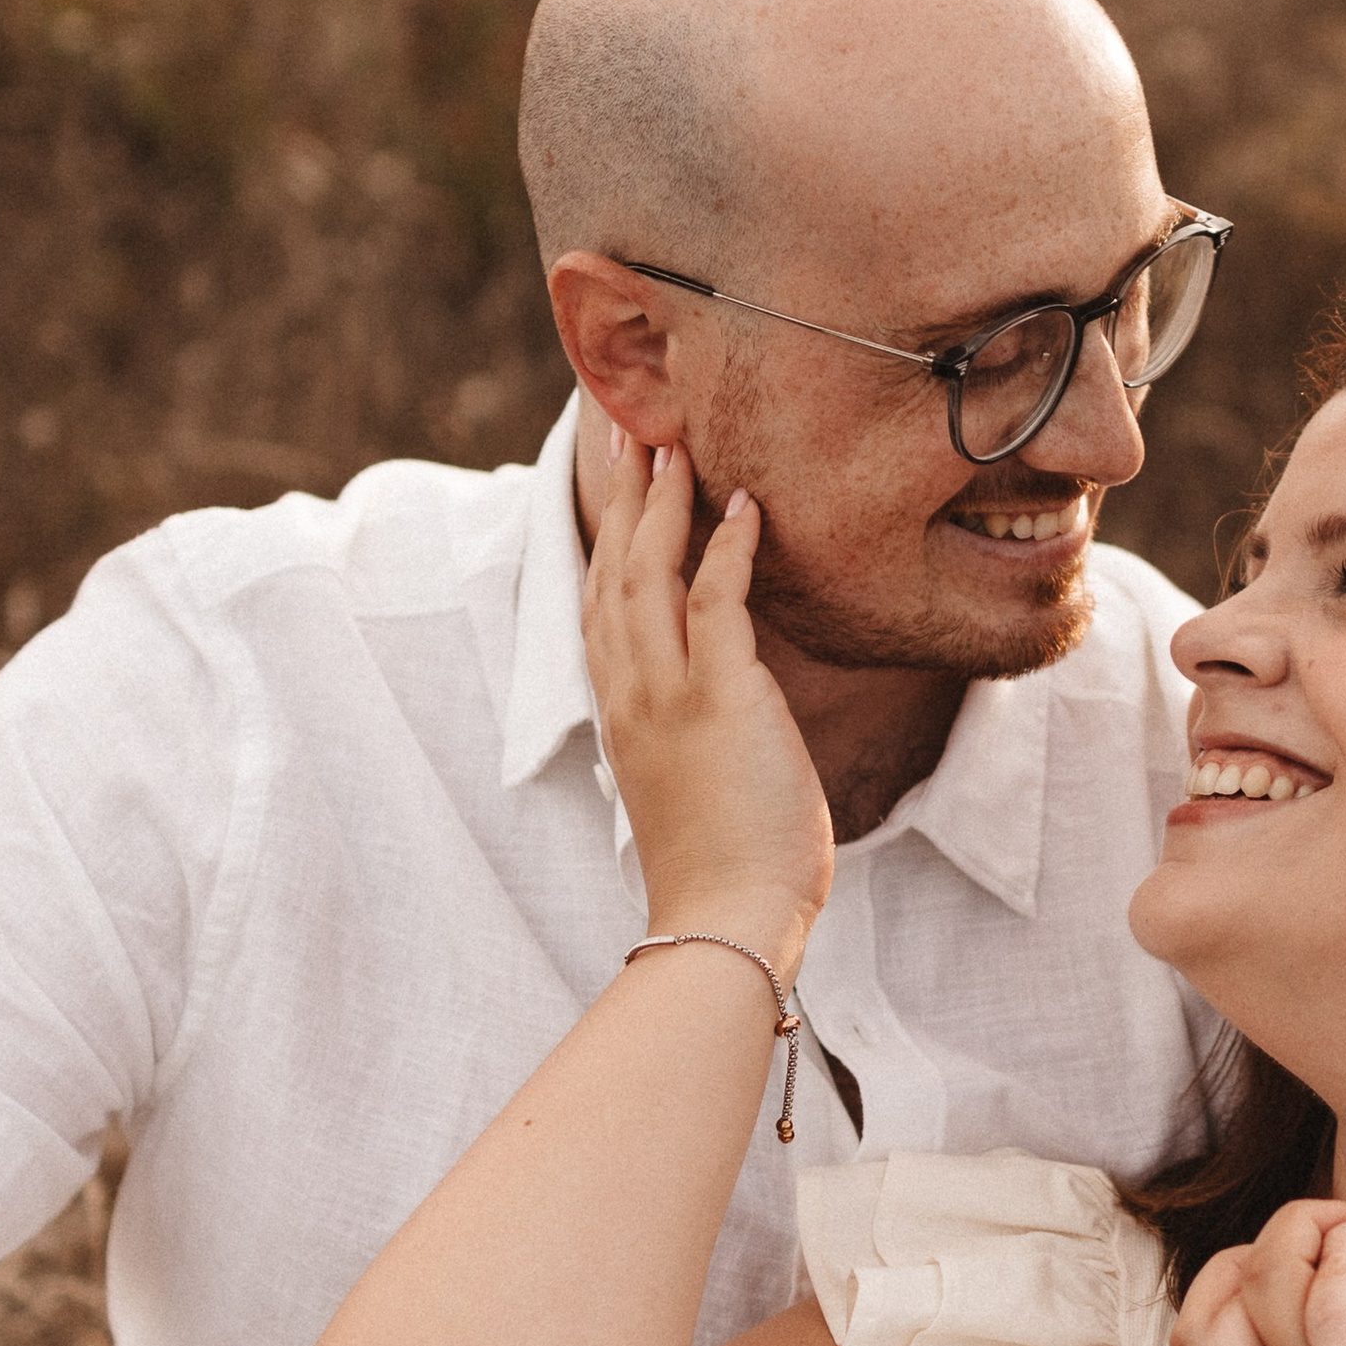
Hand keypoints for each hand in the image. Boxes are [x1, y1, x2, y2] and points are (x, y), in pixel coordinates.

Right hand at [583, 427, 832, 970]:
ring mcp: (668, 694)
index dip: (606, 534)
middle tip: (631, 425)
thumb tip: (726, 698)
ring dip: (664, 501)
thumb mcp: (692, 780)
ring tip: (677, 442)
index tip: (617, 480)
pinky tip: (745, 507)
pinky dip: (729, 548)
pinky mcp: (718, 700)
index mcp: (620, 710)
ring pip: (649, 573)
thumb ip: (693, 727)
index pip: (601, 601)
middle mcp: (630, 692)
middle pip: (611, 569)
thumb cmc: (723, 866)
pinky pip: (716, 601)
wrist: (724, 921)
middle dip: (621, 493)